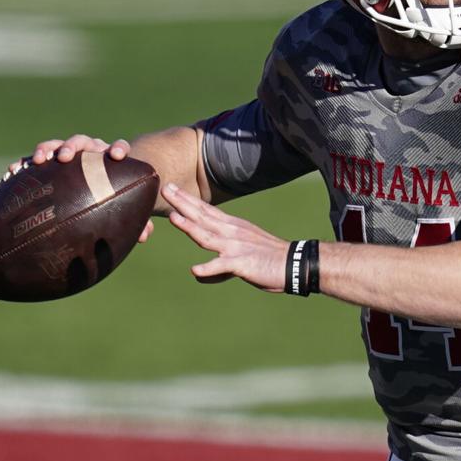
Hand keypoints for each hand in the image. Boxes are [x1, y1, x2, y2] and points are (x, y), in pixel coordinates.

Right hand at [7, 134, 153, 242]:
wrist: (100, 185)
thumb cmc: (116, 197)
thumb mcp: (128, 206)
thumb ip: (138, 219)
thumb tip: (145, 236)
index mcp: (111, 158)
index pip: (117, 147)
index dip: (118, 148)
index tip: (118, 155)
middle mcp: (89, 152)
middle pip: (82, 142)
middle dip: (72, 146)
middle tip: (64, 155)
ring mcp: (68, 155)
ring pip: (56, 146)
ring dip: (47, 149)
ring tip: (38, 160)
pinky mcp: (49, 163)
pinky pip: (34, 161)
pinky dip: (24, 164)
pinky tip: (11, 174)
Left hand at [160, 182, 289, 290]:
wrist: (295, 263)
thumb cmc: (268, 259)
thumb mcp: (240, 256)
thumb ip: (217, 263)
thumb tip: (198, 273)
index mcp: (231, 227)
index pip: (205, 210)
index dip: (187, 200)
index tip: (171, 187)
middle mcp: (231, 233)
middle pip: (202, 216)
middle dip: (183, 203)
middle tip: (166, 188)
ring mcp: (236, 247)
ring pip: (208, 236)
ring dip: (190, 227)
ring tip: (174, 218)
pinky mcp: (242, 263)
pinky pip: (223, 266)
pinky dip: (209, 269)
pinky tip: (196, 270)